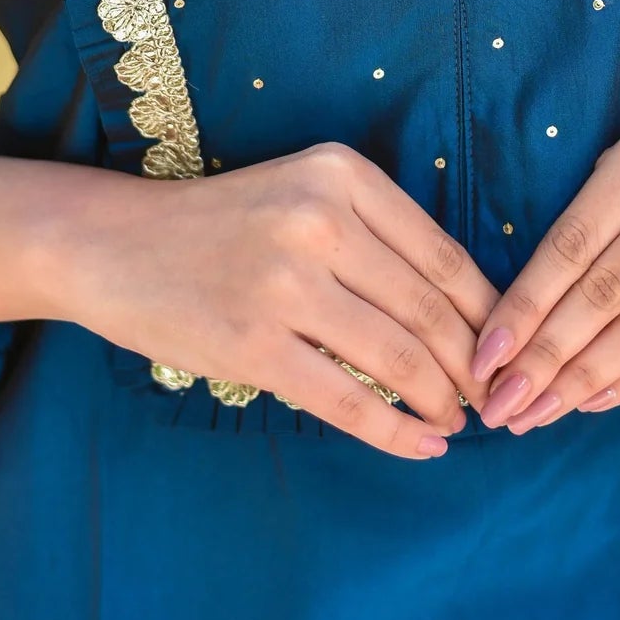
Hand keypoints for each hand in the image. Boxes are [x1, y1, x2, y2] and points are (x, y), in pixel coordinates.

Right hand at [70, 142, 501, 457]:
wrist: (113, 244)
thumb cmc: (224, 225)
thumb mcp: (305, 194)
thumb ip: (377, 236)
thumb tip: (468, 311)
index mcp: (341, 174)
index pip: (444, 254)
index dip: (487, 312)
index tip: (507, 348)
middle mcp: (319, 219)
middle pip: (430, 310)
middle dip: (472, 366)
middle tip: (491, 397)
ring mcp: (285, 283)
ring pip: (398, 358)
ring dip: (442, 402)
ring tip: (457, 422)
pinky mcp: (253, 344)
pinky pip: (348, 400)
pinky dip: (396, 432)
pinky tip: (422, 446)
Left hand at [468, 97, 619, 431]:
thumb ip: (601, 210)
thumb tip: (527, 308)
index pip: (576, 239)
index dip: (527, 303)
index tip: (486, 353)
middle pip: (608, 291)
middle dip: (547, 355)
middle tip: (501, 403)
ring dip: (587, 377)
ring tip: (540, 411)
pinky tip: (596, 399)